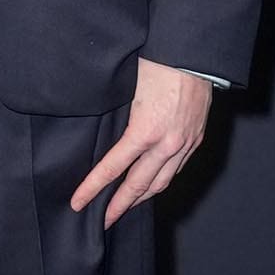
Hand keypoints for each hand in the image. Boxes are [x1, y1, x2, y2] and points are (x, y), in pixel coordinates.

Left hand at [70, 57, 211, 228]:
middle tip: (103, 221)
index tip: (78, 203)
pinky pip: (176, 170)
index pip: (112, 169)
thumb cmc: (157, 64)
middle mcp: (167, 144)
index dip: (92, 188)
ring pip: (161, 183)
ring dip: (142, 198)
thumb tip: (98, 135)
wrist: (194, 54)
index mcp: (144, 132)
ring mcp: (184, 144)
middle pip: (139, 186)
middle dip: (119, 207)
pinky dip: (161, 181)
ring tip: (126, 207)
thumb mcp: (126, 91)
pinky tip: (151, 184)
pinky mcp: (196, 139)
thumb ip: (115, 118)